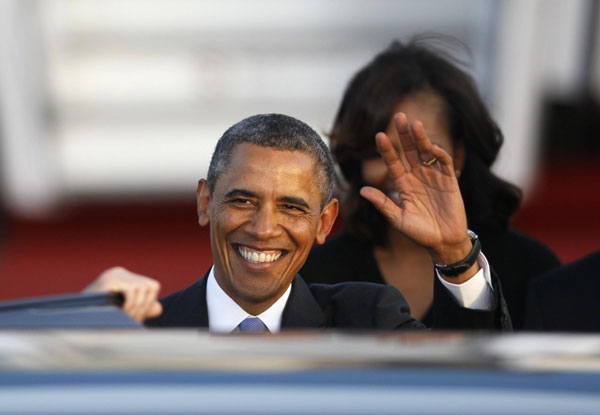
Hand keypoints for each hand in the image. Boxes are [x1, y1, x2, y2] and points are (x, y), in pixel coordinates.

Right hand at [84, 267, 162, 321]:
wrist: (74, 318)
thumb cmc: (98, 317)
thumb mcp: (123, 313)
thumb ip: (141, 309)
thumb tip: (159, 308)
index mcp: (125, 278)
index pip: (152, 286)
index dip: (148, 303)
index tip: (137, 316)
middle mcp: (120, 272)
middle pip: (149, 287)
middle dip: (143, 308)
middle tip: (132, 321)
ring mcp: (114, 274)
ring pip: (142, 289)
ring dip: (136, 308)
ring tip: (125, 318)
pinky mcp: (109, 279)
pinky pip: (131, 290)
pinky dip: (130, 304)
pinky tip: (120, 312)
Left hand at [360, 113, 474, 277]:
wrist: (443, 242)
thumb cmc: (419, 233)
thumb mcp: (398, 219)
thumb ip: (383, 204)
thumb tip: (362, 190)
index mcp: (403, 184)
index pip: (393, 162)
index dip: (387, 149)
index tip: (379, 136)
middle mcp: (417, 176)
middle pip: (410, 151)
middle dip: (404, 135)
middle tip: (399, 116)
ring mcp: (434, 177)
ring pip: (426, 153)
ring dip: (421, 139)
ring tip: (414, 124)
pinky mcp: (450, 181)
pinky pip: (444, 163)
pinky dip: (439, 154)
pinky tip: (432, 148)